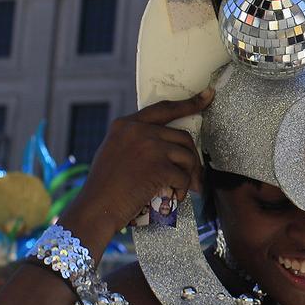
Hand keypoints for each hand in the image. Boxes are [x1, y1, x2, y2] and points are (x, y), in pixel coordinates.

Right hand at [63, 90, 213, 243]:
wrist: (96, 208)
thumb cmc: (104, 188)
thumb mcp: (114, 152)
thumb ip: (135, 141)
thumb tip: (165, 144)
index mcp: (126, 124)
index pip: (164, 108)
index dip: (189, 103)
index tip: (208, 95)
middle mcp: (139, 130)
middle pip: (182, 136)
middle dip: (192, 158)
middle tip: (195, 177)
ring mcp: (151, 147)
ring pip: (187, 156)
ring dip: (189, 175)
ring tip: (181, 190)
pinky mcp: (160, 167)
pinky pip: (183, 176)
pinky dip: (182, 190)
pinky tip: (173, 198)